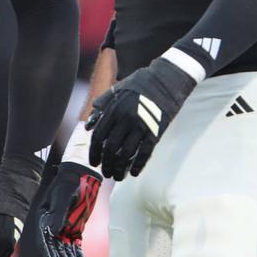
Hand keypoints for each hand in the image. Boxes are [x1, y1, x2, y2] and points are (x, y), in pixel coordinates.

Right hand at [39, 162, 101, 256]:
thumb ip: (59, 213)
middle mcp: (52, 227)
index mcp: (44, 220)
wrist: (79, 175)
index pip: (46, 243)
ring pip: (67, 252)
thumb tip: (56, 231)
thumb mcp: (63, 195)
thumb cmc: (68, 183)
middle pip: (57, 251)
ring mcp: (63, 230)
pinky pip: (76, 248)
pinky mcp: (74, 231)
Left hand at [86, 58, 196, 179]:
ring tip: (117, 176)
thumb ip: (102, 105)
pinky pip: (145, 153)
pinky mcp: (156, 131)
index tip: (94, 163)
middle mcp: (125, 118)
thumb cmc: (140, 84)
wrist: (166, 80)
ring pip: (126, 153)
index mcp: (114, 109)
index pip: (99, 136)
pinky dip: (138, 165)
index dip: (94, 152)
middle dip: (106, 163)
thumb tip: (89, 124)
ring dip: (120, 168)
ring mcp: (141, 126)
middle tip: (105, 172)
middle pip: (111, 148)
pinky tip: (133, 173)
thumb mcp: (118, 89)